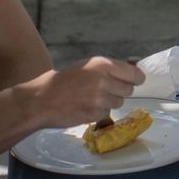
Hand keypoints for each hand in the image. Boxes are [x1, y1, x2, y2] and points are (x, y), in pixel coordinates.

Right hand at [28, 57, 145, 128]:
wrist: (41, 99)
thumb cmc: (64, 80)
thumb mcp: (87, 66)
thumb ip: (108, 70)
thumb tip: (133, 75)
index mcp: (102, 64)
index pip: (134, 74)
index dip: (136, 78)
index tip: (136, 81)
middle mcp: (103, 80)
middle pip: (129, 90)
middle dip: (120, 91)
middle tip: (106, 90)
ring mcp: (99, 99)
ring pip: (119, 102)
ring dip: (109, 102)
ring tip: (91, 98)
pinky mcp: (94, 114)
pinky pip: (106, 113)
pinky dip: (99, 112)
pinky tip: (85, 107)